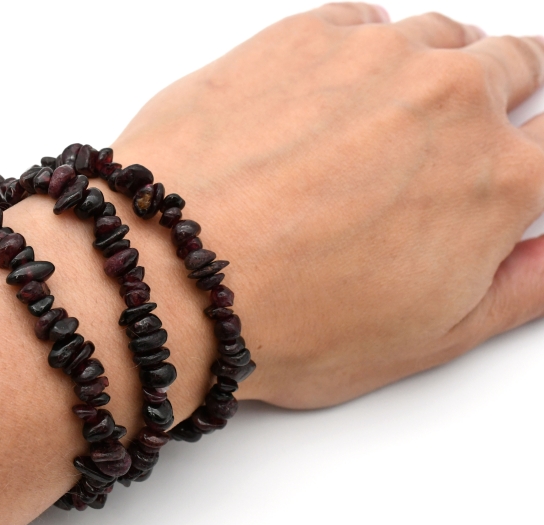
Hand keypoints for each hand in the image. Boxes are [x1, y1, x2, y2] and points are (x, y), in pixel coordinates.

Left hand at [111, 3, 543, 408]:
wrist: (170, 272)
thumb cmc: (285, 321)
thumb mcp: (426, 339)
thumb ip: (516, 288)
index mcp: (496, 181)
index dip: (537, 152)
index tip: (516, 161)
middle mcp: (449, 99)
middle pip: (514, 64)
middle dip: (502, 92)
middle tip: (462, 127)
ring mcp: (373, 57)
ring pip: (439, 36)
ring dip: (433, 66)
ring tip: (395, 110)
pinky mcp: (301, 35)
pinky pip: (360, 20)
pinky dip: (362, 46)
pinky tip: (334, 87)